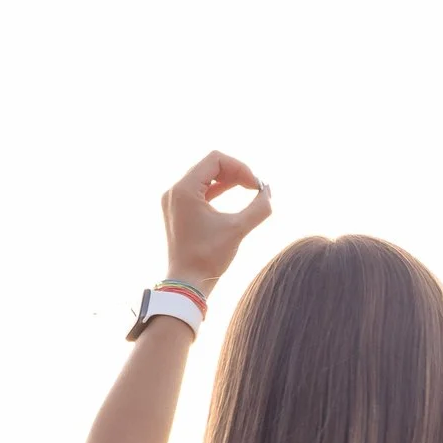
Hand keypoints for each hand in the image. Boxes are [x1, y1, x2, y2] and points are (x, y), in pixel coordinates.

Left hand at [162, 150, 273, 292]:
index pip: (215, 159)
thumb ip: (259, 207)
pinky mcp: (178, 210)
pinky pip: (200, 190)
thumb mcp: (238, 229)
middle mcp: (175, 191)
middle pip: (210, 166)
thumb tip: (268, 192)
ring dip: (229, 180)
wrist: (187, 283)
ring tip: (250, 190)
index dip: (240, 167)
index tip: (256, 186)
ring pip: (206, 177)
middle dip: (236, 172)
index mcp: (184, 190)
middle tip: (255, 187)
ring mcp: (174, 201)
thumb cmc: (208, 257)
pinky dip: (219, 190)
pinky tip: (236, 196)